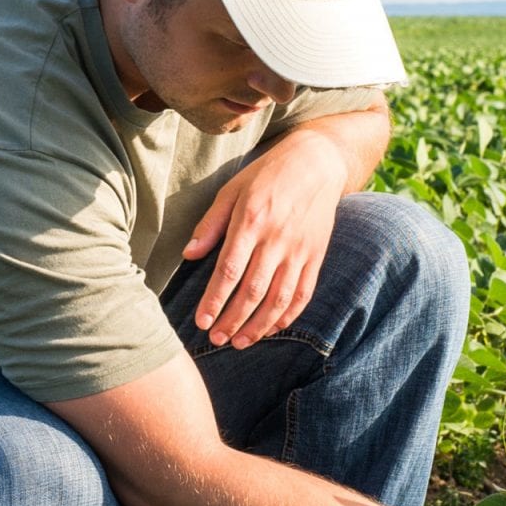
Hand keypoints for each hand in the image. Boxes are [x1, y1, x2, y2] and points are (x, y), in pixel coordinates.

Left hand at [185, 131, 351, 348]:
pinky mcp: (316, 256)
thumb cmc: (267, 175)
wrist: (317, 163)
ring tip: (240, 341)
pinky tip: (272, 328)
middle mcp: (277, 239)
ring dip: (258, 325)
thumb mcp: (232, 190)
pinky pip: (303, 293)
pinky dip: (288, 315)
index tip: (201, 322)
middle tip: (216, 339)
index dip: (214, 300)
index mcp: (252, 221)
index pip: (229, 271)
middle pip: (253, 291)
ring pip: (279, 298)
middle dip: (232, 320)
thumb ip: (211, 225)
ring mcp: (299, 250)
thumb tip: (188, 255)